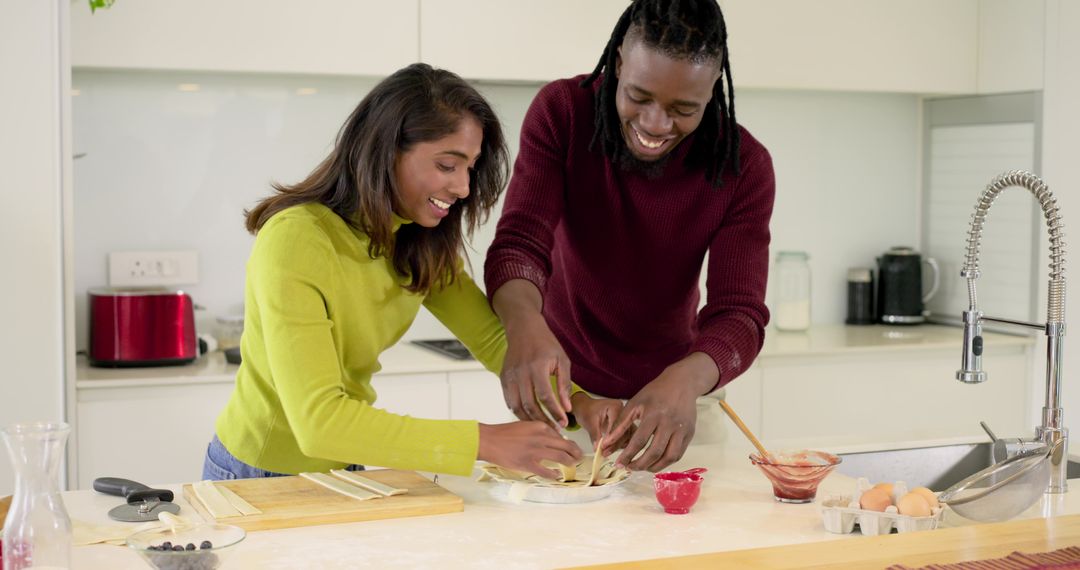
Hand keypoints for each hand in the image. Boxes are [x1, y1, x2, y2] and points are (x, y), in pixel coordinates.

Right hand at [477, 421, 581, 479]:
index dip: (569, 444)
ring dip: (570, 462)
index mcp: (540, 426)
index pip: (561, 436)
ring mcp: (535, 451)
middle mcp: (541, 437)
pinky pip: (547, 471)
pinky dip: (554, 475)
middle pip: (566, 446)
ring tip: (573, 465)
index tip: (572, 448)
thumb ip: (539, 431)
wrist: (488, 440)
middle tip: (579, 457)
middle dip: (576, 453)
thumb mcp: (525, 425)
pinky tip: (557, 476)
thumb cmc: (504, 433)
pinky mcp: (528, 463)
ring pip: (561, 458)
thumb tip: (553, 439)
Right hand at [492, 280, 572, 427]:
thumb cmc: (546, 344)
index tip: (563, 423)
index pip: (545, 396)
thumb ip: (564, 385)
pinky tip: (529, 417)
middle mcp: (521, 372)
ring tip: (542, 426)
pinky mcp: (503, 378)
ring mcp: (509, 375)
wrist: (524, 329)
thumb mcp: (562, 361)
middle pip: (530, 405)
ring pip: (517, 406)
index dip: (555, 412)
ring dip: (530, 420)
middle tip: (554, 430)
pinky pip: (509, 401)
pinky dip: (518, 412)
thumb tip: (567, 407)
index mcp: (537, 366)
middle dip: (543, 421)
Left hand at [570, 392, 630, 454]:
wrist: (585, 408)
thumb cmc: (586, 410)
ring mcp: (625, 421)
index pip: (617, 423)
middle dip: (615, 443)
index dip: (612, 436)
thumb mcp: (589, 422)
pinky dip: (619, 445)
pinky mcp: (624, 428)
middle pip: (625, 431)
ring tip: (606, 452)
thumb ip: (594, 434)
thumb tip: (598, 448)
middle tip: (604, 452)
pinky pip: (626, 438)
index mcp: (615, 407)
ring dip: (618, 446)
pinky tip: (611, 450)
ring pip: (627, 436)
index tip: (603, 446)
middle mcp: (624, 413)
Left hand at [605, 353, 718, 471]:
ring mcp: (682, 430)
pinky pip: (678, 454)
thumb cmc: (655, 393)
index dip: (628, 455)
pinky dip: (666, 462)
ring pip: (669, 457)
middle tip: (629, 468)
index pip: (639, 441)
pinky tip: (656, 462)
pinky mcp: (690, 434)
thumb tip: (606, 443)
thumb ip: (620, 425)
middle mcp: (669, 424)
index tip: (619, 464)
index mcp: (653, 415)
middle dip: (640, 465)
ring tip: (642, 467)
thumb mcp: (635, 404)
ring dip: (654, 467)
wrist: (681, 383)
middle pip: (654, 452)